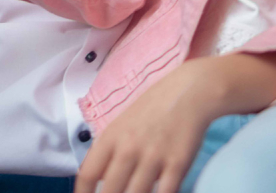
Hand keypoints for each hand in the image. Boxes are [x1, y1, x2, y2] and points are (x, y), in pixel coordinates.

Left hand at [74, 51, 275, 192]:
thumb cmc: (152, 109)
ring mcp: (153, 157)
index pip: (88, 173)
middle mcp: (128, 148)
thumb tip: (100, 180)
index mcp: (111, 137)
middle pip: (110, 191)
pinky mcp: (177, 164)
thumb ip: (110, 152)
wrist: (187, 93)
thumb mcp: (123, 125)